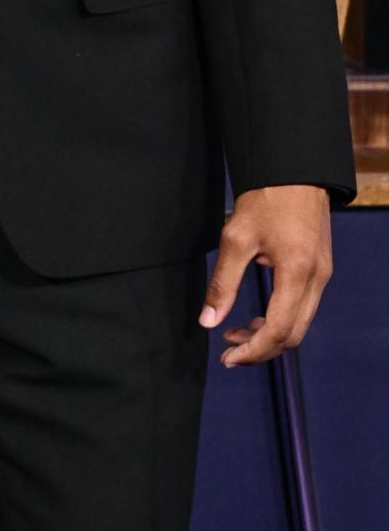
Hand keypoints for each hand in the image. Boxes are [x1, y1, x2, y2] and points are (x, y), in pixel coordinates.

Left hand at [200, 186, 332, 367]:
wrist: (295, 172)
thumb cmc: (265, 199)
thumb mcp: (235, 239)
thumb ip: (223, 283)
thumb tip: (208, 322)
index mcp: (297, 272)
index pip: (277, 330)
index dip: (252, 351)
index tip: (227, 358)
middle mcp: (317, 279)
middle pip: (293, 335)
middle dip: (260, 350)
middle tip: (228, 354)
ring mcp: (323, 275)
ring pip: (299, 324)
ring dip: (268, 336)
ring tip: (234, 335)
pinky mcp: (320, 270)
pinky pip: (303, 308)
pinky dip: (279, 320)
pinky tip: (255, 317)